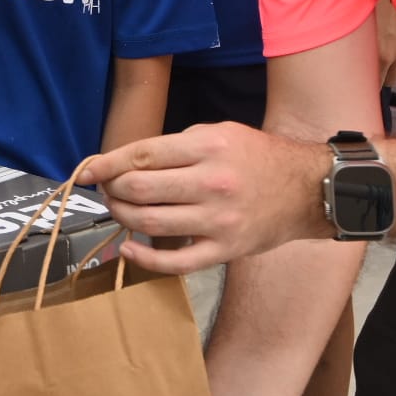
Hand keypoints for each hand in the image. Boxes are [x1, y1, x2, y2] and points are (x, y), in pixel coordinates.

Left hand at [83, 121, 324, 270]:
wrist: (308, 191)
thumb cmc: (258, 158)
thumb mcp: (222, 133)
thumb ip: (178, 146)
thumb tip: (128, 162)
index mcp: (209, 147)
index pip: (142, 155)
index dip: (107, 164)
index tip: (88, 170)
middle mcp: (212, 183)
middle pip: (139, 189)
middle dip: (112, 190)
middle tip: (108, 189)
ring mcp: (218, 220)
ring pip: (149, 222)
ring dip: (122, 217)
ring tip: (119, 210)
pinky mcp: (223, 250)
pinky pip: (175, 262)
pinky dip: (143, 258)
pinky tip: (129, 248)